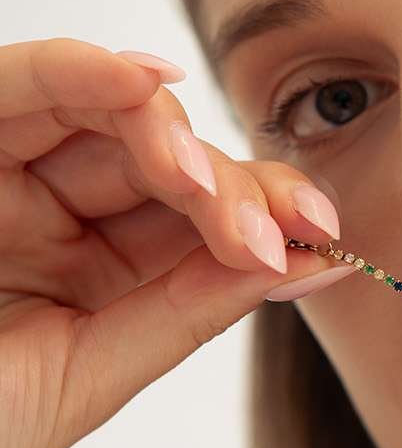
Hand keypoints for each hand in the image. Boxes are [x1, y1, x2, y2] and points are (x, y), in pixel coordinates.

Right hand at [0, 37, 356, 447]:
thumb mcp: (90, 372)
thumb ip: (190, 305)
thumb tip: (310, 258)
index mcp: (93, 268)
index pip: (195, 216)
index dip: (264, 216)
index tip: (324, 240)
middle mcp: (50, 210)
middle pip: (164, 158)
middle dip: (231, 180)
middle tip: (282, 223)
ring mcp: (2, 174)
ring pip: (103, 113)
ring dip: (167, 135)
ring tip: (204, 186)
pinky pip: (19, 87)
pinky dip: (77, 75)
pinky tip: (143, 83)